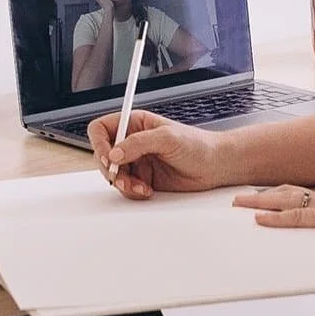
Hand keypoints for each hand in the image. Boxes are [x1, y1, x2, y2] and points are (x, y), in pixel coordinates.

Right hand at [90, 111, 224, 198]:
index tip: (108, 158)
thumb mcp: (167, 137)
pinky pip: (126, 188)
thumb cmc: (198, 145)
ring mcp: (137, 161)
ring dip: (123, 184)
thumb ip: (139, 143)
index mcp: (135, 123)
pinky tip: (148, 190)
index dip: (98, 143)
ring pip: (114, 175)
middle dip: (111, 170)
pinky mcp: (143, 179)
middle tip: (123, 178)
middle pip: (104, 155)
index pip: (102, 129)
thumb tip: (115, 153)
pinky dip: (133, 192)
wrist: (215, 166)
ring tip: (140, 187)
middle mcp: (133, 142)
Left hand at [232, 185, 314, 259]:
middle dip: (262, 195)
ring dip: (261, 202)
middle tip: (240, 198)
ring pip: (288, 201)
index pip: (302, 194)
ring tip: (240, 205)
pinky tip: (260, 220)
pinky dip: (277, 218)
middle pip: (289, 192)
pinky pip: (298, 217)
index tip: (262, 196)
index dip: (279, 194)